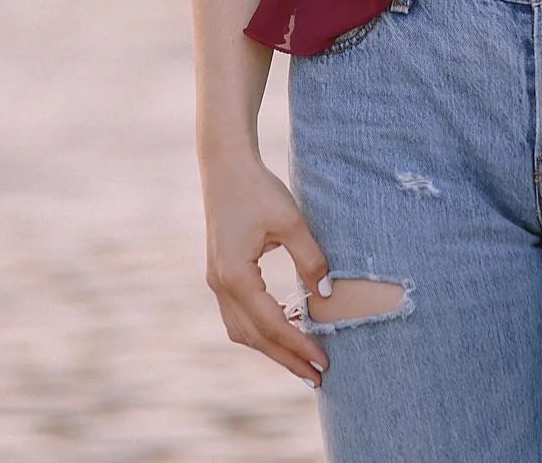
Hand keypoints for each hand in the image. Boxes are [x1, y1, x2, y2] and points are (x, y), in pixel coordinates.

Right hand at [200, 149, 331, 387]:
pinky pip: (239, 315)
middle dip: (286, 358)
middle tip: (317, 376)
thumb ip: (310, 259)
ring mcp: (216, 281)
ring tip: (302, 359)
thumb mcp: (291, 221)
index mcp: (236, 275)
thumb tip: (325, 295)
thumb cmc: (259, 190)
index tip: (323, 360)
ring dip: (271, 347)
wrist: (226, 167)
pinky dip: (261, 328)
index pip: (271, 324)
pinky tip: (285, 326)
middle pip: (254, 337)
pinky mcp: (221, 274)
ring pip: (242, 330)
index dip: (298, 345)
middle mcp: (220, 285)